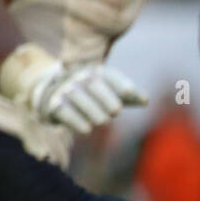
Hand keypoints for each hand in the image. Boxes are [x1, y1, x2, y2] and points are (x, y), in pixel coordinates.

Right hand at [20, 62, 147, 133]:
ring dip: (93, 111)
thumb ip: (129, 96)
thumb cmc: (92, 95)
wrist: (55, 94)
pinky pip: (65, 111)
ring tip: (102, 121)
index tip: (129, 92)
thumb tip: (145, 100)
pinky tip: (87, 129)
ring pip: (78, 97)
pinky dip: (77, 122)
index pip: (109, 74)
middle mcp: (79, 77)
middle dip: (107, 98)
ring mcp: (65, 89)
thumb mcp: (111, 91)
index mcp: (96, 72)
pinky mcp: (54, 104)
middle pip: (93, 83)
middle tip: (115, 111)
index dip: (120, 82)